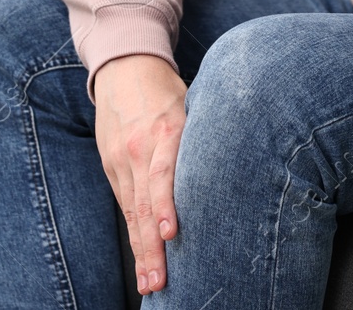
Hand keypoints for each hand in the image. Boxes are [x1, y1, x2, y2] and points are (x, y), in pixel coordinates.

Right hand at [94, 53, 187, 294]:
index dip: (167, 205)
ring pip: (133, 212)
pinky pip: (125, 205)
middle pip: (145, 204)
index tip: (172, 233)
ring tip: (149, 283)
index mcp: (166, 130)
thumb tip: (240, 166)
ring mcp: (121, 160)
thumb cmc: (168, 90)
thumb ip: (206, 138)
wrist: (124, 68)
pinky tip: (141, 260)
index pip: (163, 173)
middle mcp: (140, 148)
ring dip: (141, 251)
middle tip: (159, 282)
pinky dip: (134, 234)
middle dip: (152, 247)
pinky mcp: (111, 167)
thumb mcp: (193, 103)